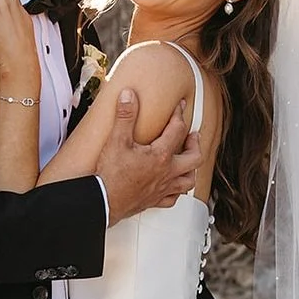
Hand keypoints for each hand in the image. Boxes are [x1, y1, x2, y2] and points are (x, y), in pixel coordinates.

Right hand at [96, 88, 201, 225]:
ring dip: (191, 169)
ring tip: (189, 160)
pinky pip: (173, 199)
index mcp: (161, 156)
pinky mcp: (154, 201)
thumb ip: (125, 116)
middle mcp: (167, 173)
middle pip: (193, 157)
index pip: (177, 130)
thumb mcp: (117, 140)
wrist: (103, 201)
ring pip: (188, 181)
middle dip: (195, 144)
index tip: (180, 107)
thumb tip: (129, 96)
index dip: (179, 115)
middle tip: (193, 135)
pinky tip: (173, 187)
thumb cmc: (111, 175)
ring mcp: (162, 189)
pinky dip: (177, 192)